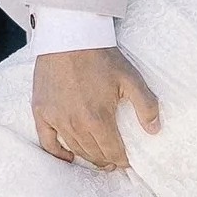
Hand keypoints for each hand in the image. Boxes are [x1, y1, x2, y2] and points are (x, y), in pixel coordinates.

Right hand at [31, 45, 161, 169]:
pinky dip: (57, 153)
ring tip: (98, 158)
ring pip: (74, 148)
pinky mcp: (41, 111)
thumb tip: (155, 130)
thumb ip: (146, 105)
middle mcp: (75, 124)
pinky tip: (68, 157)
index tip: (127, 161)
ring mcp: (56, 118)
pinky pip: (47, 142)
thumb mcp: (130, 78)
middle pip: (93, 154)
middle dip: (106, 160)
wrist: (69, 35)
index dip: (122, 160)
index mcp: (98, 119)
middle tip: (114, 161)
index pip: (112, 151)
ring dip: (88, 157)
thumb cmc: (101, 56)